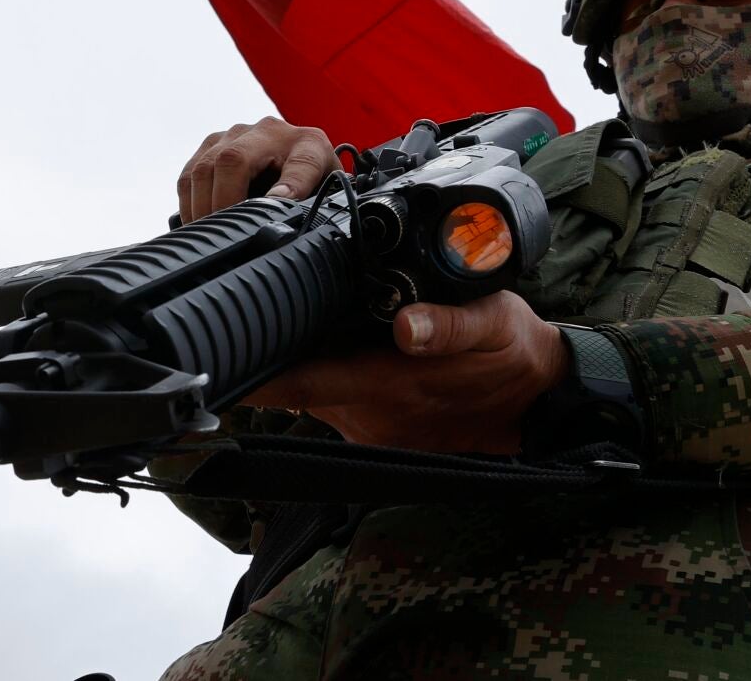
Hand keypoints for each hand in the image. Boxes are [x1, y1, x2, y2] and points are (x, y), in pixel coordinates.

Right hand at [176, 116, 339, 221]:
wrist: (296, 158)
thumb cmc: (310, 183)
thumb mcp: (320, 195)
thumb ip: (312, 208)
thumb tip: (282, 229)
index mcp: (309, 145)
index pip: (302, 162)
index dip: (290, 187)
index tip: (279, 206)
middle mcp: (271, 131)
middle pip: (234, 159)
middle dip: (224, 202)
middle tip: (224, 234)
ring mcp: (237, 133)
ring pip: (205, 166)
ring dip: (201, 206)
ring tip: (208, 234)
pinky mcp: (213, 143)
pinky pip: (190, 172)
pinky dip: (189, 201)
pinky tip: (198, 222)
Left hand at [241, 290, 568, 454]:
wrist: (537, 405)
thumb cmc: (510, 353)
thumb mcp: (494, 321)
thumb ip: (452, 323)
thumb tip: (409, 326)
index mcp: (388, 383)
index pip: (301, 383)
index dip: (254, 373)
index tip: (214, 353)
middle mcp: (368, 414)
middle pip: (291, 386)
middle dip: (263, 355)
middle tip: (232, 318)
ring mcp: (368, 428)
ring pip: (308, 392)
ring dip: (293, 364)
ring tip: (276, 320)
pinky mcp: (374, 432)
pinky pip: (330, 401)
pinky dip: (320, 375)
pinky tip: (323, 344)